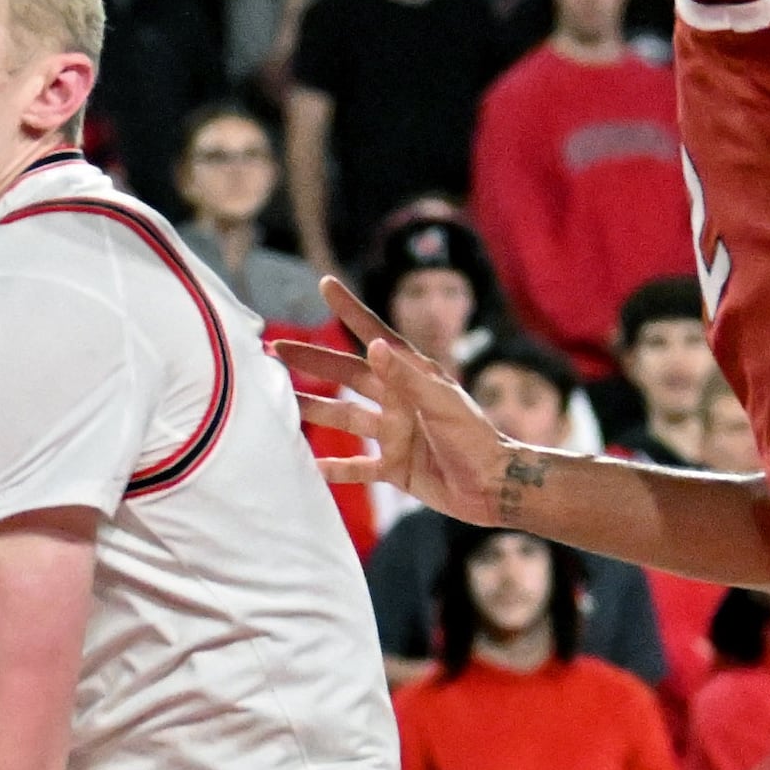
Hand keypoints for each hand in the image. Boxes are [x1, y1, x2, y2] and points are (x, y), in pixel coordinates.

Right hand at [292, 281, 516, 515]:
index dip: (350, 310)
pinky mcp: (395, 468)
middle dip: (314, 363)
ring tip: (282, 403)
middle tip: (276, 351)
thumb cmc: (475, 438)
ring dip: (316, 410)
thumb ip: (405, 377)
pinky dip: (335, 468)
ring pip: (346, 419)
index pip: (375, 336)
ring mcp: (396, 434)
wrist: (494, 486)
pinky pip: (358, 467)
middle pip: (349, 377)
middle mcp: (400, 401)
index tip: (325, 284)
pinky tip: (309, 465)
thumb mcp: (441, 402)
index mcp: (413, 377)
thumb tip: (372, 345)